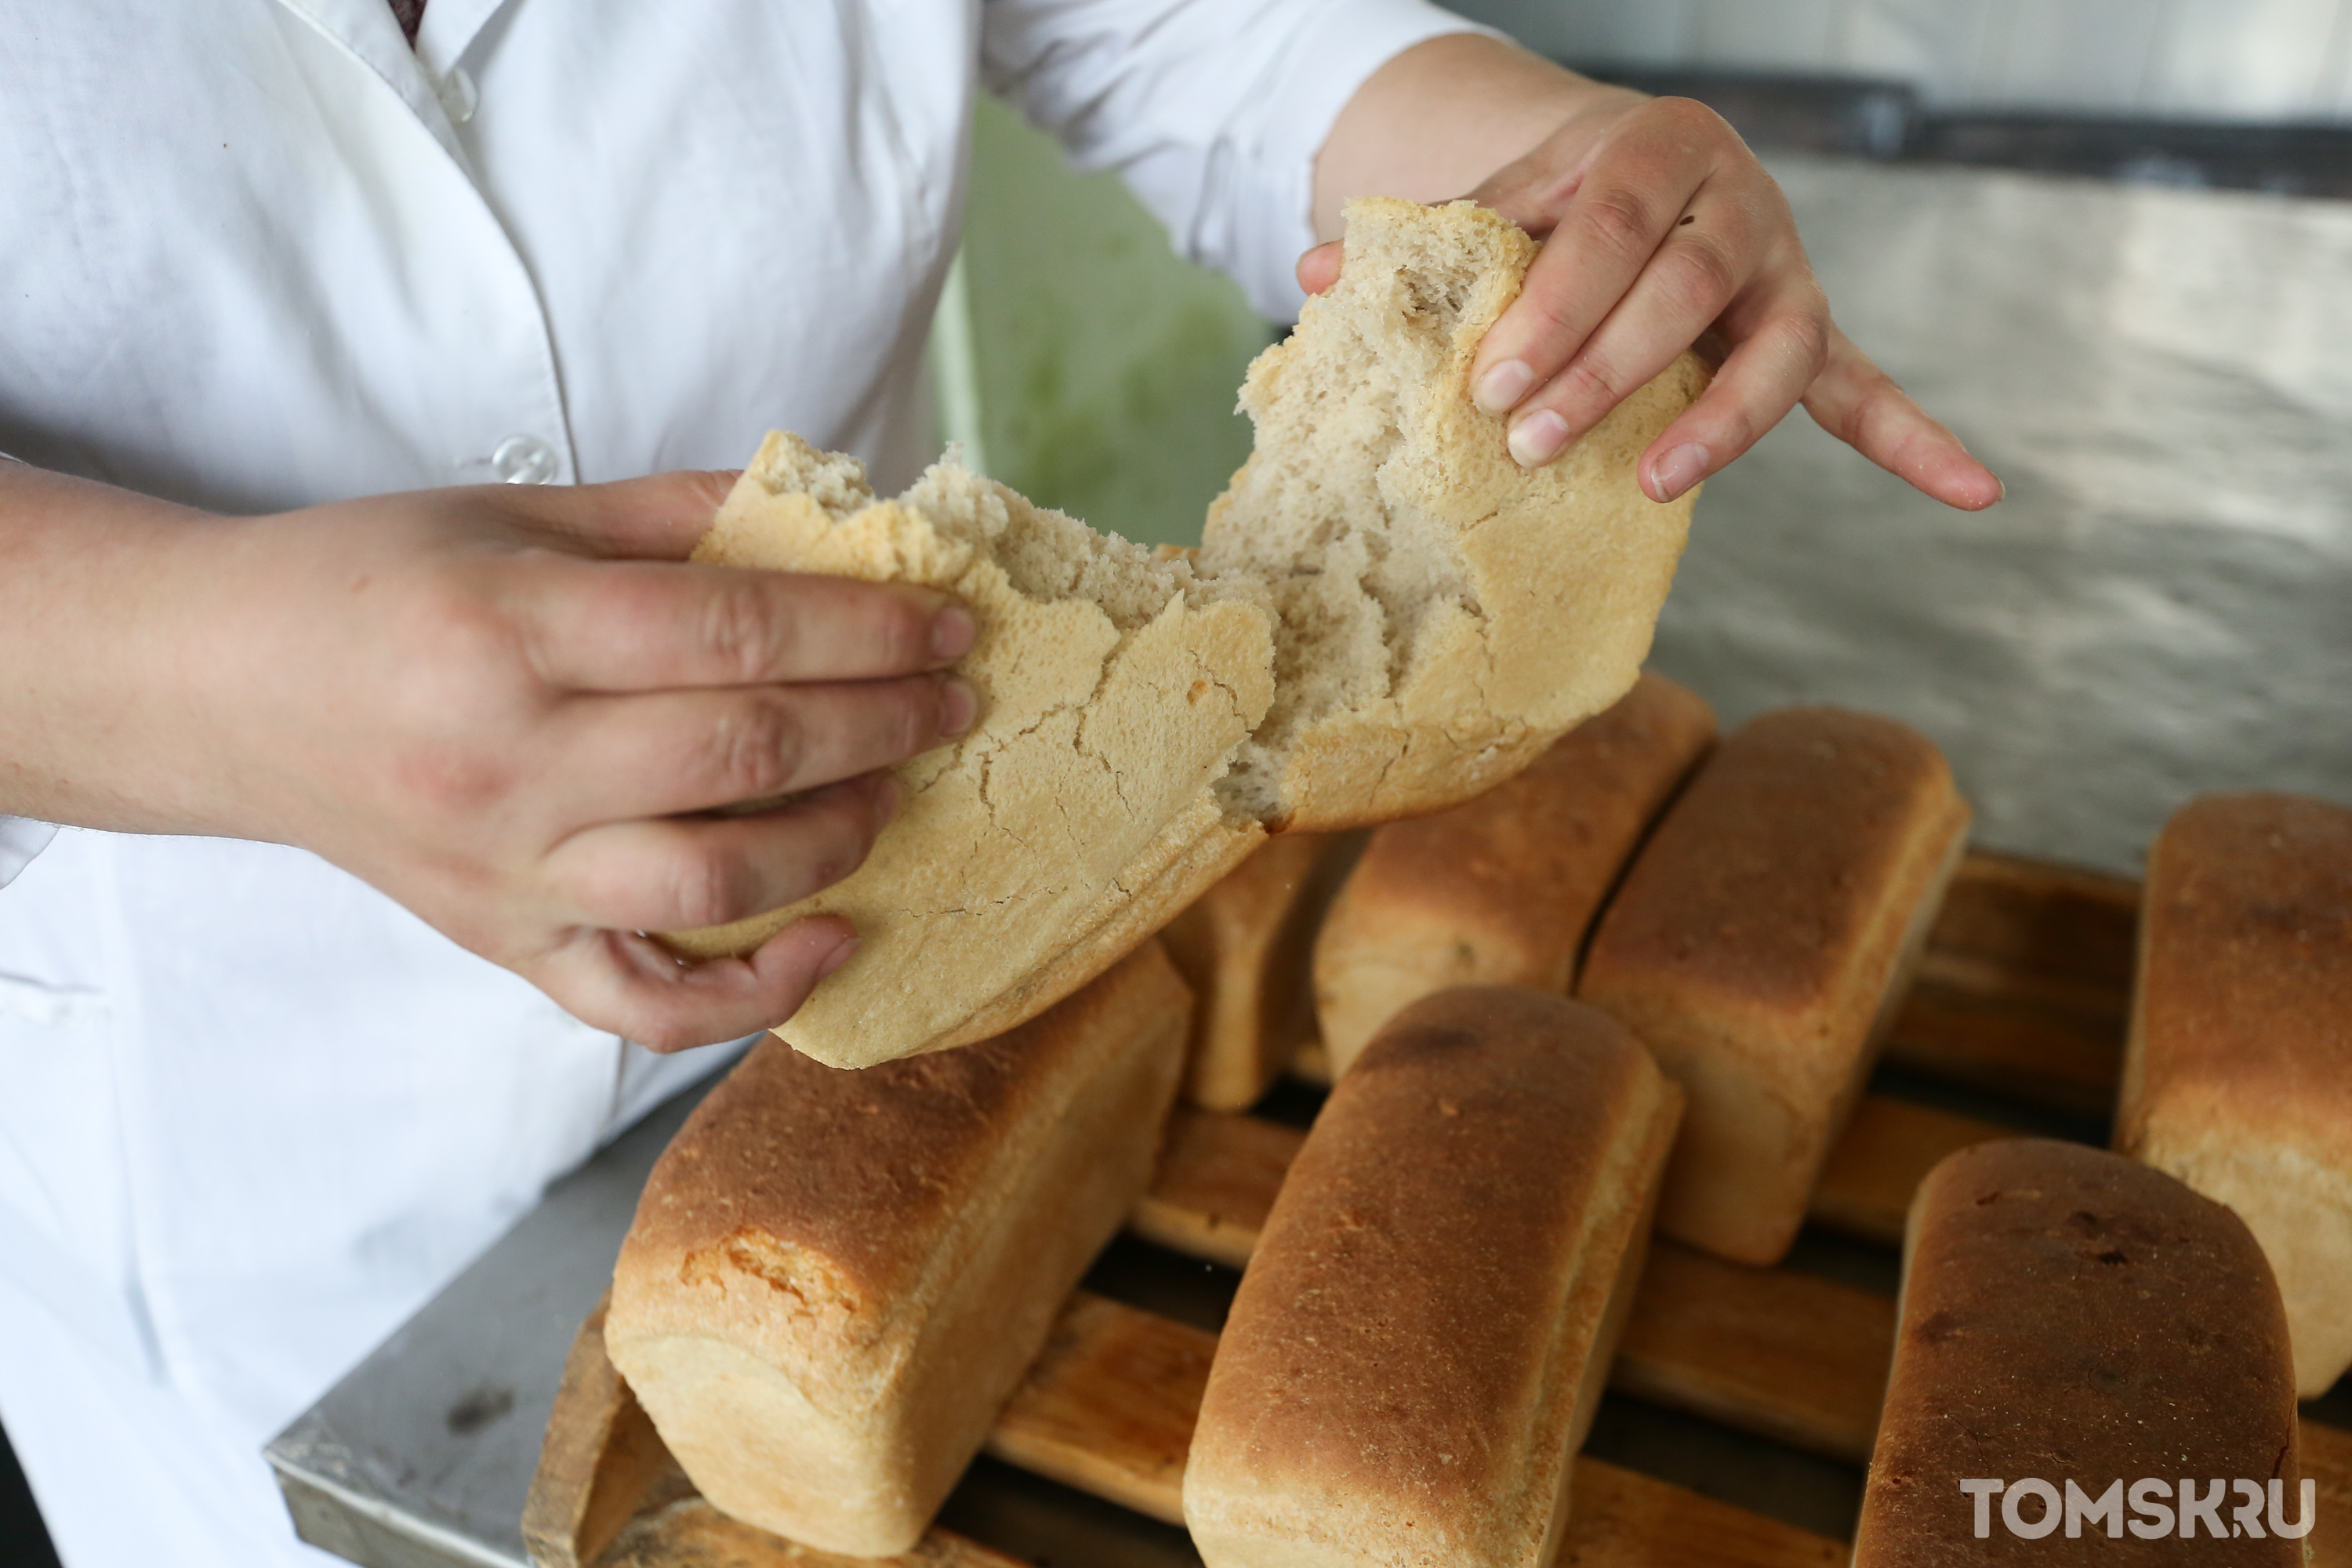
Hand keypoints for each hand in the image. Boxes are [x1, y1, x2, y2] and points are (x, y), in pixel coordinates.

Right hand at [2, 466, 974, 1049]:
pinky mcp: (502, 944)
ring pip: (716, 880)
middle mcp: (510, 764)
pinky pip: (643, 1004)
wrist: (218, 689)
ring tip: (896, 788)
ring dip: (840, 836)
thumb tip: (835, 508)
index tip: (949, 622)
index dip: (866, 627)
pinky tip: (831, 941)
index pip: (735, 634)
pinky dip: (751, 994)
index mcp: (510, 630)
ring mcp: (506, 872)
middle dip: (883, 722)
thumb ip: (676, 515)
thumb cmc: (370, 583)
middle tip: (955, 701)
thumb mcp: (514, 514)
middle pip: (747, 751)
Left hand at [1299, 93, 2001, 510]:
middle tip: (1528, 440)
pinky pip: (1864, 387)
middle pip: (1684, 289)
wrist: (1631, 171)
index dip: (1548, 306)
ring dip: (1718, 424)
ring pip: (1776, 346)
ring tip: (1658, 484)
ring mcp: (1783, 270)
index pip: (1602, 226)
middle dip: (1606, 370)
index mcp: (1651, 147)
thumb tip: (1310, 276)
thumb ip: (1422, 245)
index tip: (1486, 381)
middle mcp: (1736, 200)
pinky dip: (1915, 440)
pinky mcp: (1808, 331)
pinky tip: (1975, 487)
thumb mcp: (1488, 208)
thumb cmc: (1547, 205)